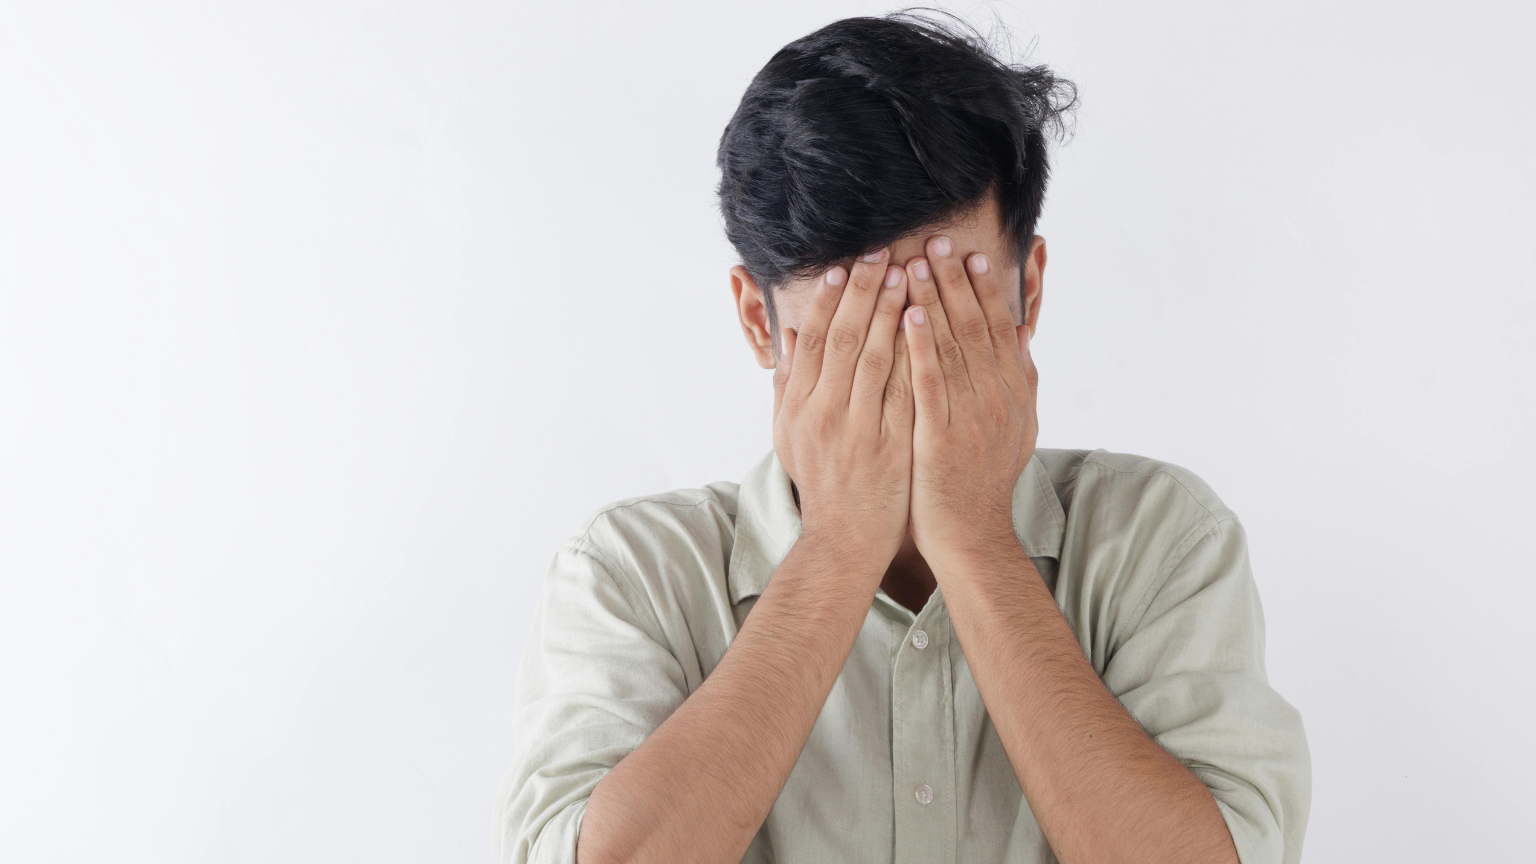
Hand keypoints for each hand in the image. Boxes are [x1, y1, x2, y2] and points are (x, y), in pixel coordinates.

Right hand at [774, 249, 913, 573]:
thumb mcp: (789, 434)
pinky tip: (928, 324)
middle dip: (862, 291)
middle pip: (844, 338)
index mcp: (799, 406)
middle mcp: (825, 412)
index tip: (843, 266)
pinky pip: (906, 389)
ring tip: (906, 273)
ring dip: (891, 310)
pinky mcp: (892, 443)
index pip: (813, 339)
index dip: (827, 299)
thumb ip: (788, 383)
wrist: (843, 539)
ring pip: (876, 356)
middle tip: (880, 253)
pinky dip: (915, 353)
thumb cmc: (820, 482)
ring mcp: (859, 428)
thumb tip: (790, 332)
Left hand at [901, 236, 1038, 569]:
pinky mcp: (943, 436)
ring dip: (935, 301)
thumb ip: (1019, 379)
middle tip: (936, 241)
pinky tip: (909, 315)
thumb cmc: (980, 481)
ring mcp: (972, 417)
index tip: (969, 254)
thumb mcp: (1014, 428)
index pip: (999, 329)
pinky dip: (922, 346)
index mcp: (1013, 393)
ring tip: (917, 263)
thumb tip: (1022, 333)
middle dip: (954, 281)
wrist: (971, 536)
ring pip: (953, 346)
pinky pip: (931, 382)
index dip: (984, 289)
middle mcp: (998, 399)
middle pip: (976, 327)